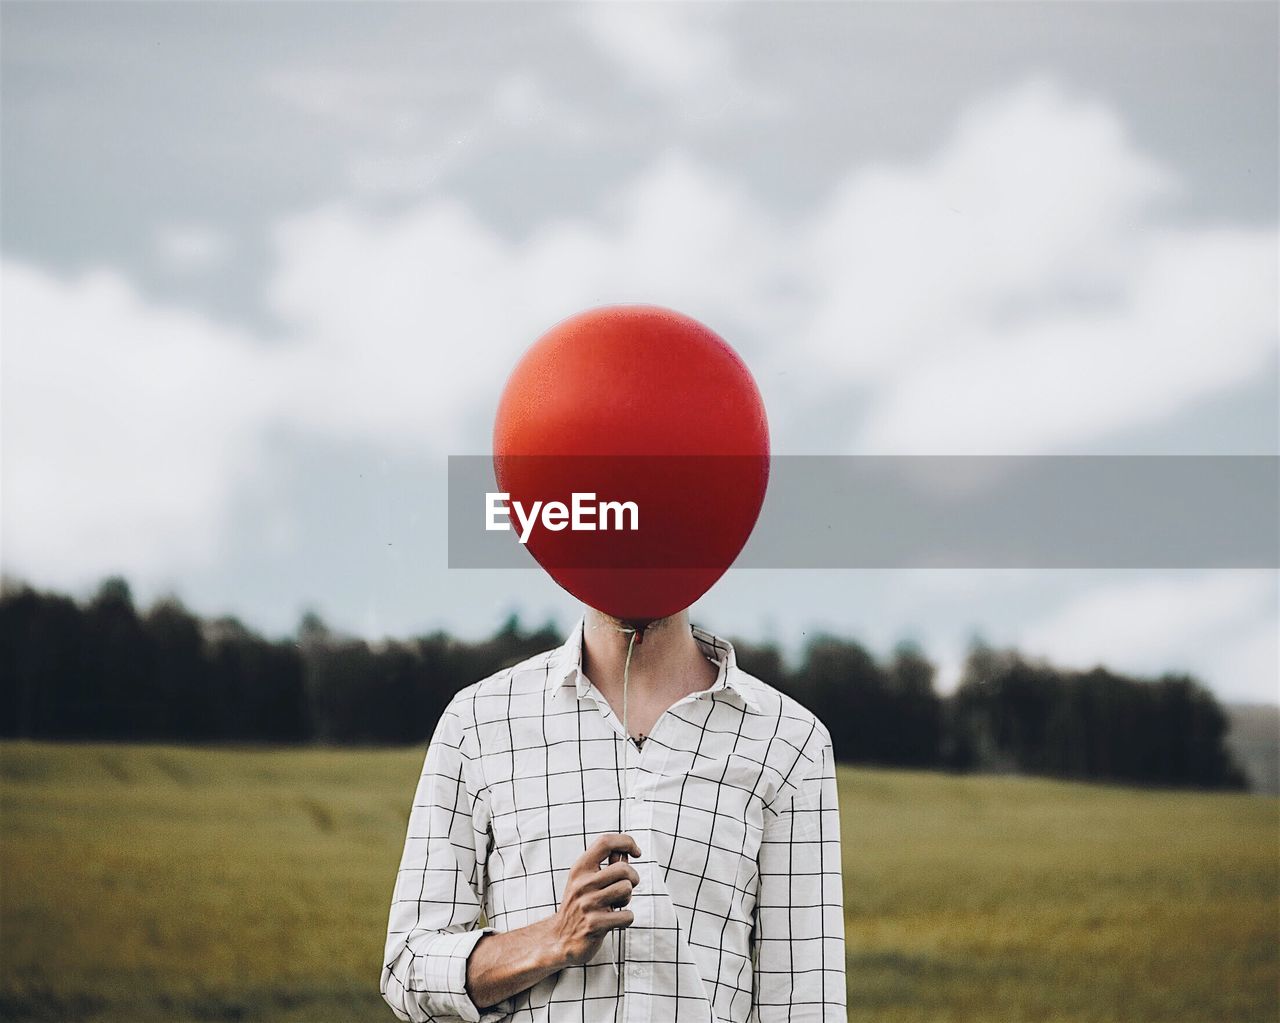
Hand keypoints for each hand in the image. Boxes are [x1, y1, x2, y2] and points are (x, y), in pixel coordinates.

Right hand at [547, 833, 641, 967]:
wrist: (561, 939)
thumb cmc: (580, 906)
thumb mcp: (587, 881)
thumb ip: (607, 866)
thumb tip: (627, 852)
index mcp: (580, 868)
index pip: (605, 842)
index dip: (626, 841)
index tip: (637, 852)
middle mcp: (582, 884)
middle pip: (624, 869)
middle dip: (633, 878)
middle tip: (625, 889)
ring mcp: (587, 904)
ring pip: (626, 889)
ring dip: (627, 899)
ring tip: (615, 905)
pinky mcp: (595, 925)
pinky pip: (627, 915)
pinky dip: (626, 919)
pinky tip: (614, 921)